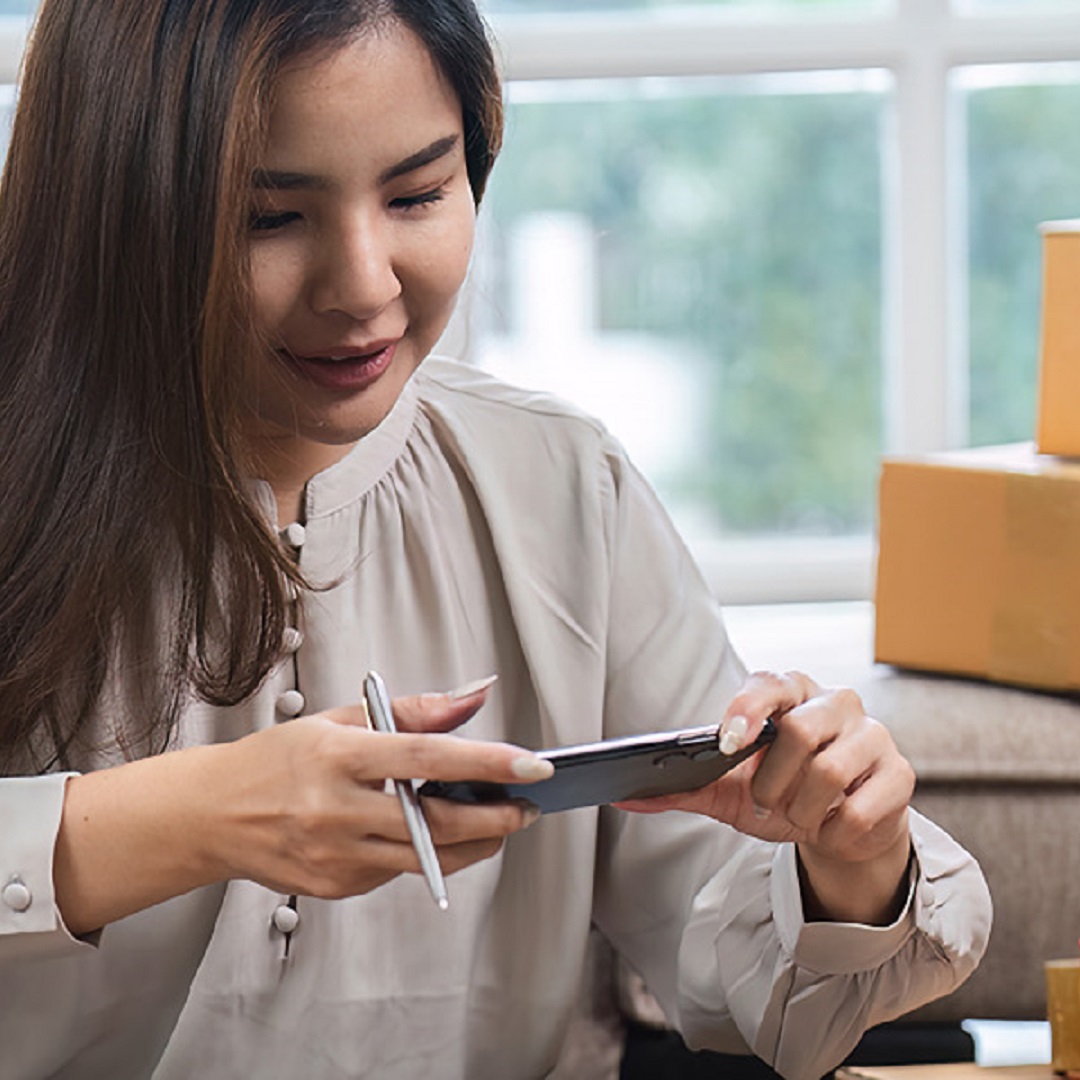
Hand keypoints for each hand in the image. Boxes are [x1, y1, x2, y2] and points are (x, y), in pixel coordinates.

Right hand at [56, 681, 550, 932]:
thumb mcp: (341, 717)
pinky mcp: (336, 887)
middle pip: (436, 823)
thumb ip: (414, 710)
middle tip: (526, 806)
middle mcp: (336, 810)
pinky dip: (429, 854)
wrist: (212, 814)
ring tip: (499, 822)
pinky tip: (431, 835)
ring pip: (428, 859)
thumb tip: (475, 699)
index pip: (427, 758)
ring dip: (477, 843)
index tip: (532, 765)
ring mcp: (335, 856)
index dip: (486, 763)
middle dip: (497, 817)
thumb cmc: (278, 759)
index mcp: (339, 756)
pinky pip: (399, 872)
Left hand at [617, 670, 914, 922]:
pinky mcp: (900, 773)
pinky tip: (832, 827)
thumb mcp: (727, 792)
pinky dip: (834, 831)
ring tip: (802, 814)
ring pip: (828, 771)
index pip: (770, 682)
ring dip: (802, 808)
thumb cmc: (782, 794)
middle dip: (772, 781)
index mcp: (789, 694)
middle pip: (798, 730)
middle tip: (768, 801)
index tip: (727, 740)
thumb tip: (623, 798)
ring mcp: (872, 734)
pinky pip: (860, 809)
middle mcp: (834, 702)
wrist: (840, 827)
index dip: (748, 707)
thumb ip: (682, 789)